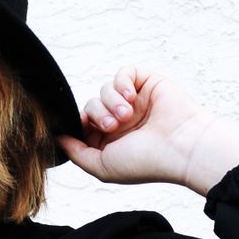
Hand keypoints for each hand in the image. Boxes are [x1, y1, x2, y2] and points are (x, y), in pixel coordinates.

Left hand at [55, 66, 216, 188]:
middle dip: (97, 115)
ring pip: (104, 89)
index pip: (84, 124)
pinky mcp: (148, 83)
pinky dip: (122, 82)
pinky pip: (124, 72)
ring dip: (111, 102)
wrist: (182, 148)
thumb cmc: (146, 162)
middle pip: (91, 106)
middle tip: (114, 126)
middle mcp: (123, 120)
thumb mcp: (102, 166)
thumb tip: (57, 138)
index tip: (86, 128)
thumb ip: (77, 153)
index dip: (80, 124)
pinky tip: (132, 97)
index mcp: (112, 140)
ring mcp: (136, 101)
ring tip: (127, 115)